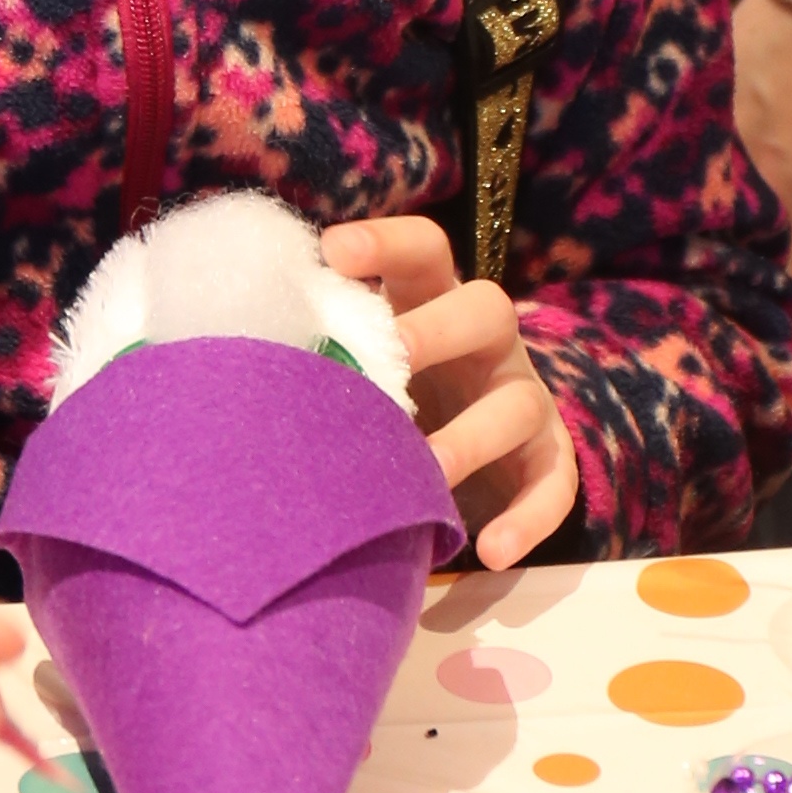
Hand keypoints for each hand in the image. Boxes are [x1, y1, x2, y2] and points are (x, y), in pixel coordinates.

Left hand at [321, 211, 579, 565]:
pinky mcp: (548, 459)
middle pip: (486, 309)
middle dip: (440, 330)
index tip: (334, 251)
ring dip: (473, 437)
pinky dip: (528, 517)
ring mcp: (524, 398)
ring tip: (429, 471)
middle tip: (395, 357)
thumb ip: (326, 349)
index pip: (424, 250)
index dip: (386, 243)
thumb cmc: (391, 395)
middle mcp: (488, 343)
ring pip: (518, 405)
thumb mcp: (366, 362)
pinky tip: (492, 550)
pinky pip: (556, 483)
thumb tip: (235, 352)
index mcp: (435, 301)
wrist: (471, 457)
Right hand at [731, 0, 791, 340]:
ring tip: (756, 222)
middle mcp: (766, 202)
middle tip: (780, 292)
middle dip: (764, 290)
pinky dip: (720, 160)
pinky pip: (707, 146)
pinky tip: (742, 146)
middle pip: (753, 272)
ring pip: (722, 207)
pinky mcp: (710, 89)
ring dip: (740, 222)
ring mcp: (729, 143)